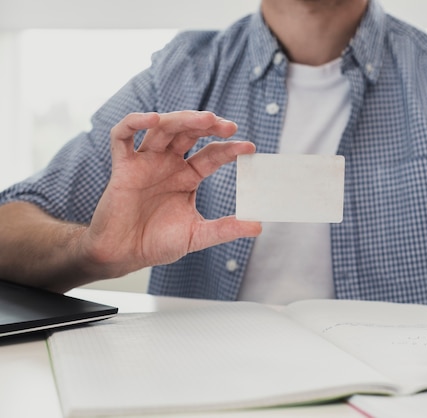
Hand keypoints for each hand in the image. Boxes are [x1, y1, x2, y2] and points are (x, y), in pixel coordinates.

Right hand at [79, 111, 260, 277]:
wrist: (123, 254)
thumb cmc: (156, 243)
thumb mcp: (197, 235)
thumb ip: (225, 229)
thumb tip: (258, 226)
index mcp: (187, 177)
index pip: (212, 155)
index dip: (230, 150)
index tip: (250, 149)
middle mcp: (168, 164)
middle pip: (189, 133)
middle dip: (209, 126)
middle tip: (229, 126)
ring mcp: (145, 162)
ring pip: (162, 128)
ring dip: (182, 119)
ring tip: (205, 118)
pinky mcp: (122, 166)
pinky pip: (122, 136)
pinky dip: (134, 122)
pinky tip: (152, 118)